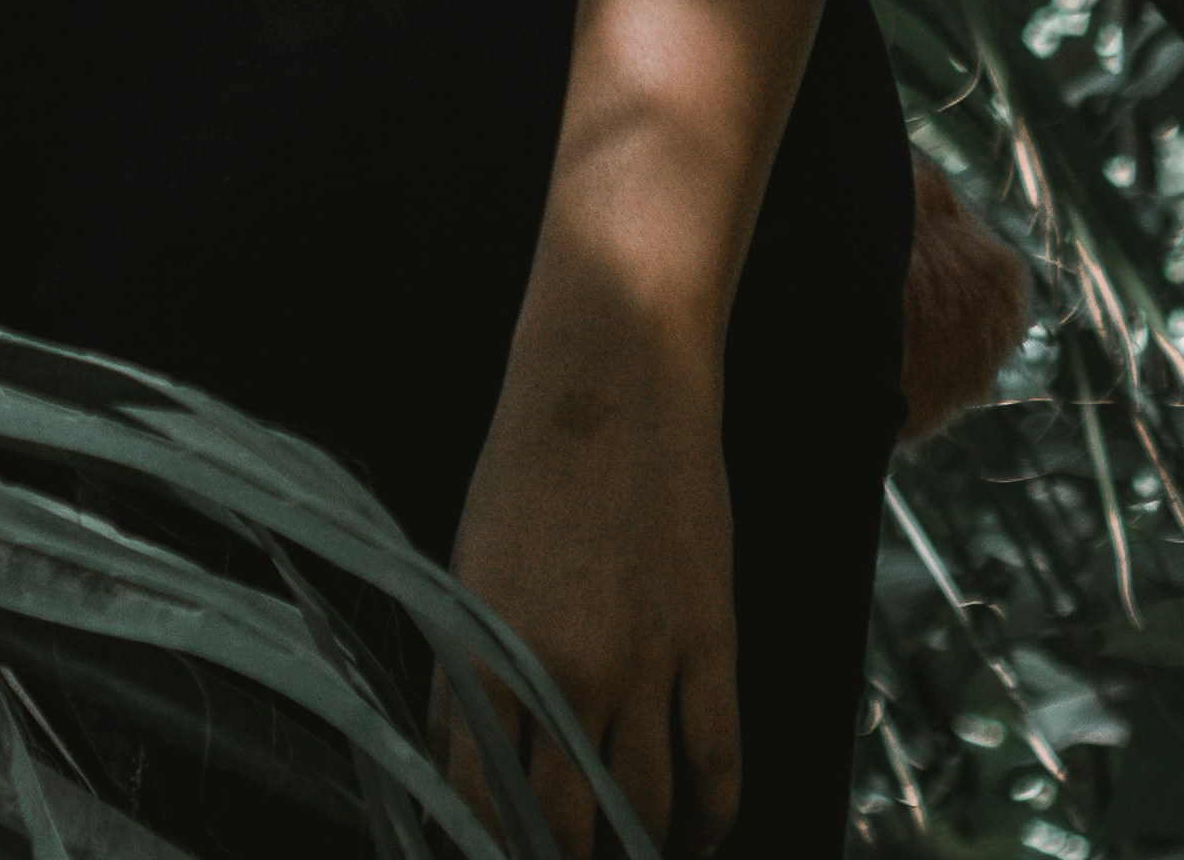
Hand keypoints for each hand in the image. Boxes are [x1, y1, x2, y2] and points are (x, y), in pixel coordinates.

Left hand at [438, 255, 736, 853]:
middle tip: (558, 857)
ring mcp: (645, 662)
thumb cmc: (527, 462)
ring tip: (622, 856)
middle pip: (561, 824)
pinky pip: (718, 762)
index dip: (480, 845)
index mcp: (489, 653)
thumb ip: (465, 673)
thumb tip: (465, 767)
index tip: (488, 854)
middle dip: (556, 857)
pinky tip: (698, 837)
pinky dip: (712, 819)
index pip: (478, 798)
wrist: (616, 373)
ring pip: (642, 809)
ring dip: (632, 849)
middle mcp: (564, 674)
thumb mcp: (469, 567)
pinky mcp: (710, 640)